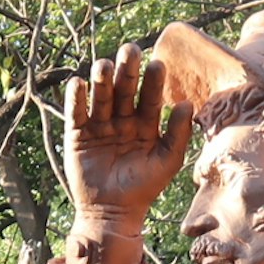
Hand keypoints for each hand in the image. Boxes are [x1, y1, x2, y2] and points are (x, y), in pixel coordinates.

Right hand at [62, 47, 189, 263]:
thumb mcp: (168, 162)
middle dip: (127, 70)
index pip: (151, 97)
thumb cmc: (144, 189)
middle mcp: (122, 120)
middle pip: (125, 89)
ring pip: (101, 95)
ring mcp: (99, 125)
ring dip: (102, 79)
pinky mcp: (77, 134)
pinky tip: (79, 83)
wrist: (112, 214)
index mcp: (146, 124)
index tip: (158, 64)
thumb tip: (188, 103)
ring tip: (104, 66)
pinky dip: (76, 98)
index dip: (153, 81)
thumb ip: (179, 134)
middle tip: (130, 50)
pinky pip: (76, 112)